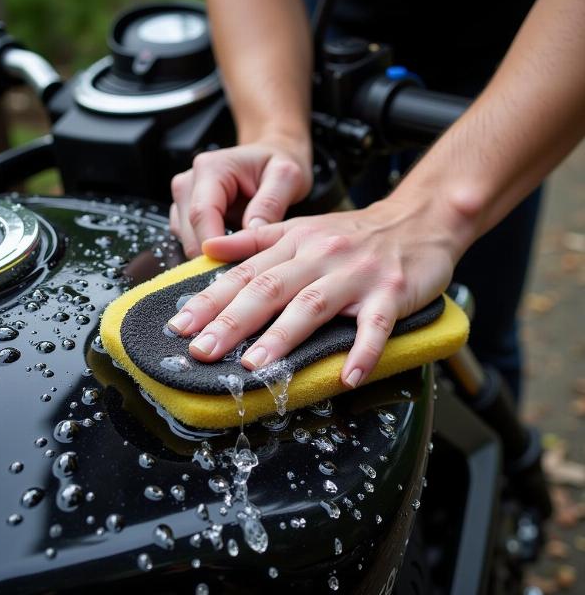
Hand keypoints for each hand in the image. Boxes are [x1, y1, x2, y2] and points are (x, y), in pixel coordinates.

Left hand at [168, 194, 464, 387]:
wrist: (417, 219)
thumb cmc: (355, 232)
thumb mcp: (301, 226)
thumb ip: (255, 240)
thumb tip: (209, 248)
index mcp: (294, 243)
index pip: (244, 273)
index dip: (209, 300)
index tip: (179, 326)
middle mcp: (319, 256)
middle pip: (270, 289)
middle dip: (232, 322)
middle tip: (202, 351)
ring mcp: (355, 275)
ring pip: (313, 305)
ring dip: (283, 337)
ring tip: (255, 366)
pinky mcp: (391, 293)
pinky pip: (376, 325)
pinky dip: (363, 351)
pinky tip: (348, 377)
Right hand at [170, 136, 311, 257]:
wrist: (270, 160)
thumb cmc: (277, 165)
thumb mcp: (286, 177)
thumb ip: (270, 203)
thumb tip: (251, 233)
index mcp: (210, 169)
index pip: (201, 214)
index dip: (215, 246)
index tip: (235, 267)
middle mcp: (189, 183)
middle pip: (190, 232)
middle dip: (216, 255)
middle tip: (248, 266)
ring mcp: (183, 200)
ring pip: (187, 241)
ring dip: (214, 255)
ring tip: (244, 254)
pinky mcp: (184, 215)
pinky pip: (191, 242)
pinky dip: (212, 252)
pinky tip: (234, 250)